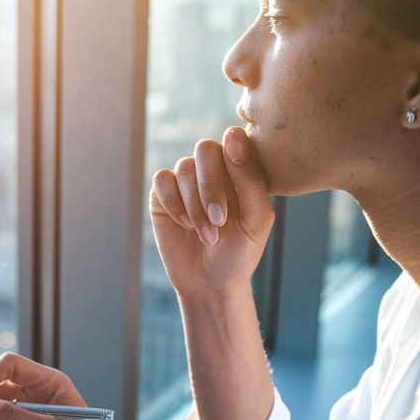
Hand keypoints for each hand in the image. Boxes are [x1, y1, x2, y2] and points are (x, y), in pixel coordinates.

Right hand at [149, 126, 274, 298]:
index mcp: (240, 170)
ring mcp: (186, 181)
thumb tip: (232, 137)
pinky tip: (185, 225)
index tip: (235, 176)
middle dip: (211, 186)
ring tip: (208, 235)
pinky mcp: (163, 195)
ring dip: (195, 206)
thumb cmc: (240, 251)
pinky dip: (174, 203)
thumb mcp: (256, 219)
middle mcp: (213, 170)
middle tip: (219, 220)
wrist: (211, 283)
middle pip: (205, 149)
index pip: (235, 141)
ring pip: (184, 169)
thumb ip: (251, 179)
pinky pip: (162, 180)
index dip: (233, 153)